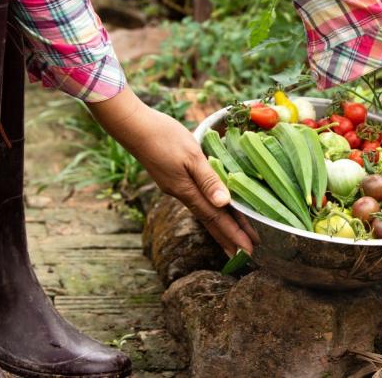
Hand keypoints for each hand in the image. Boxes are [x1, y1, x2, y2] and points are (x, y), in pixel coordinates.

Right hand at [87, 89, 256, 254]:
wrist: (134, 126)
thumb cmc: (164, 137)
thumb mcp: (191, 155)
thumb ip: (208, 179)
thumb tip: (224, 203)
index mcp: (187, 190)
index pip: (216, 219)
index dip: (233, 235)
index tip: (248, 251)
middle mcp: (182, 193)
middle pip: (210, 221)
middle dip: (229, 238)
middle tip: (246, 255)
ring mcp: (177, 186)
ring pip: (205, 212)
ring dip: (221, 227)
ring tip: (234, 240)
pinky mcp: (173, 178)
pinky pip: (199, 200)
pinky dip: (211, 211)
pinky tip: (215, 210)